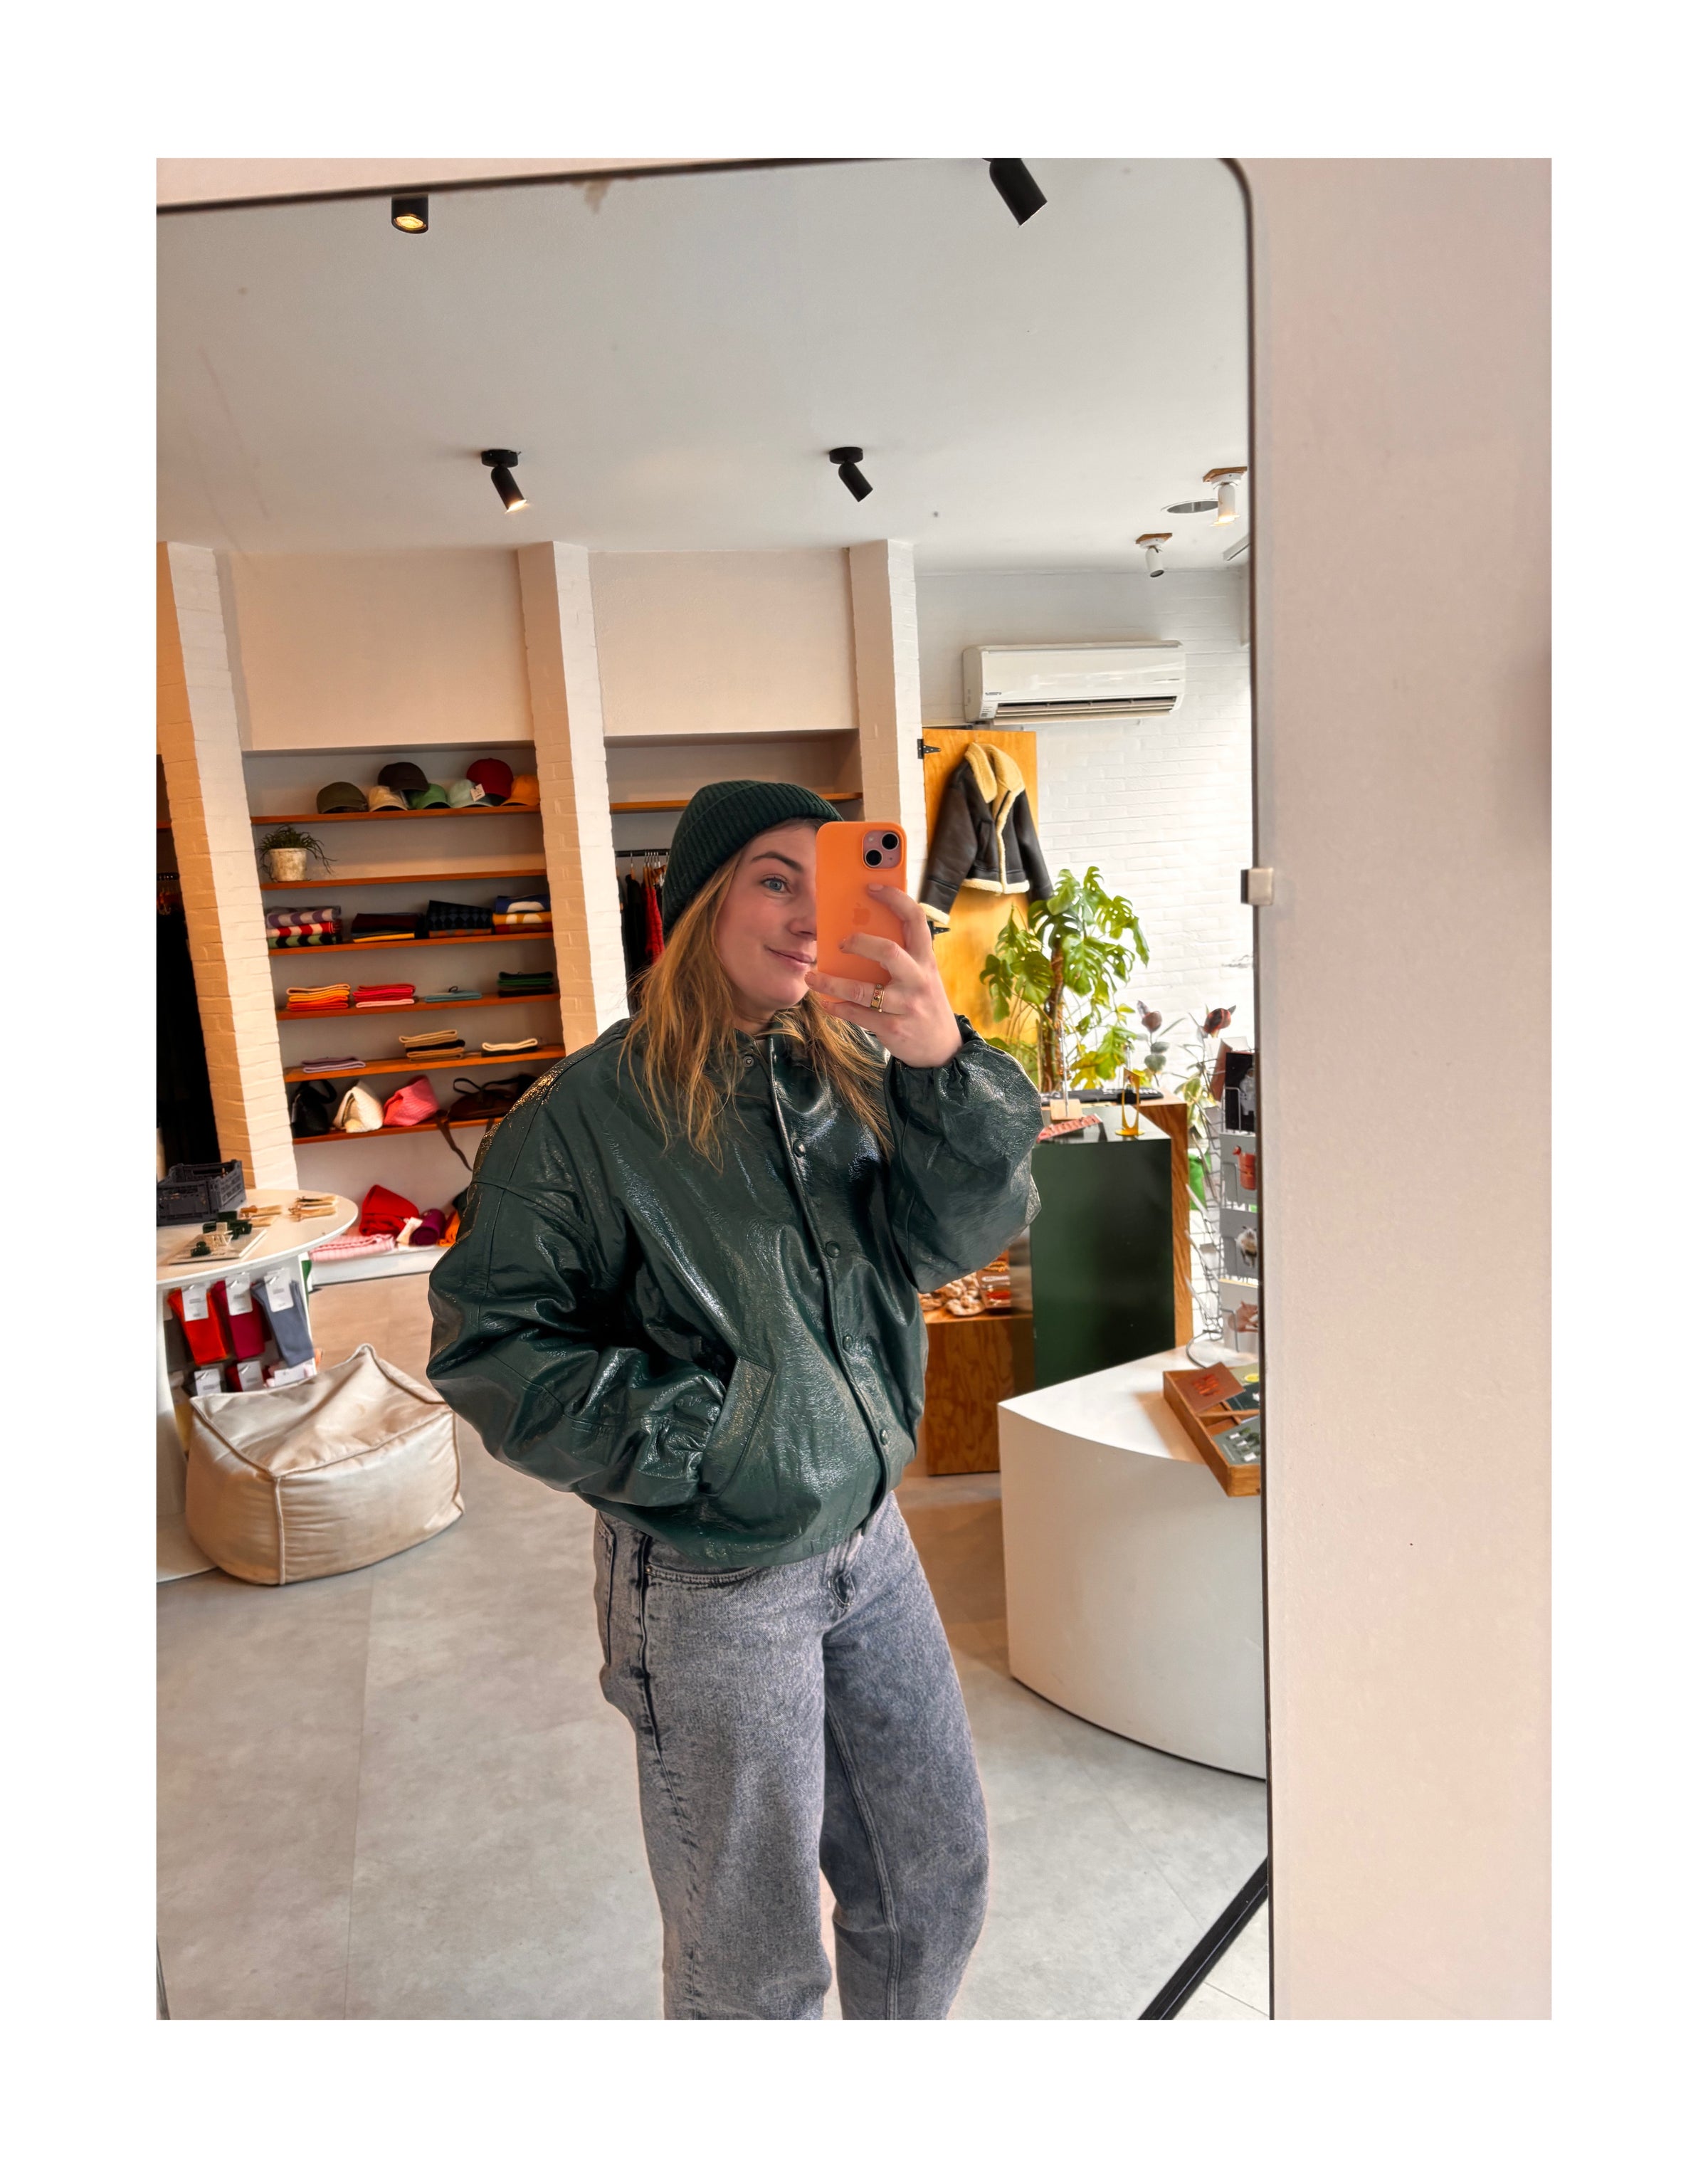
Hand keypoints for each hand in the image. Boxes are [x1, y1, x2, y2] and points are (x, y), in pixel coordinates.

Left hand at [806, 887, 963, 1067]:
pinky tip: (826, 1003)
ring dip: (832, 983)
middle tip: (839, 943)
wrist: (942, 1049)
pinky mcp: (894, 1028)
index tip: (871, 887)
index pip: (915, 919)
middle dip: (858, 943)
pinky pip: (858, 1015)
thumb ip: (902, 957)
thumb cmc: (923, 1004)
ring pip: (862, 990)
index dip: (895, 899)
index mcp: (925, 959)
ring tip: (812, 977)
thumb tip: (859, 937)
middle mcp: (918, 979)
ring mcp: (907, 1005)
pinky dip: (837, 1008)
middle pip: (887, 951)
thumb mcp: (921, 976)